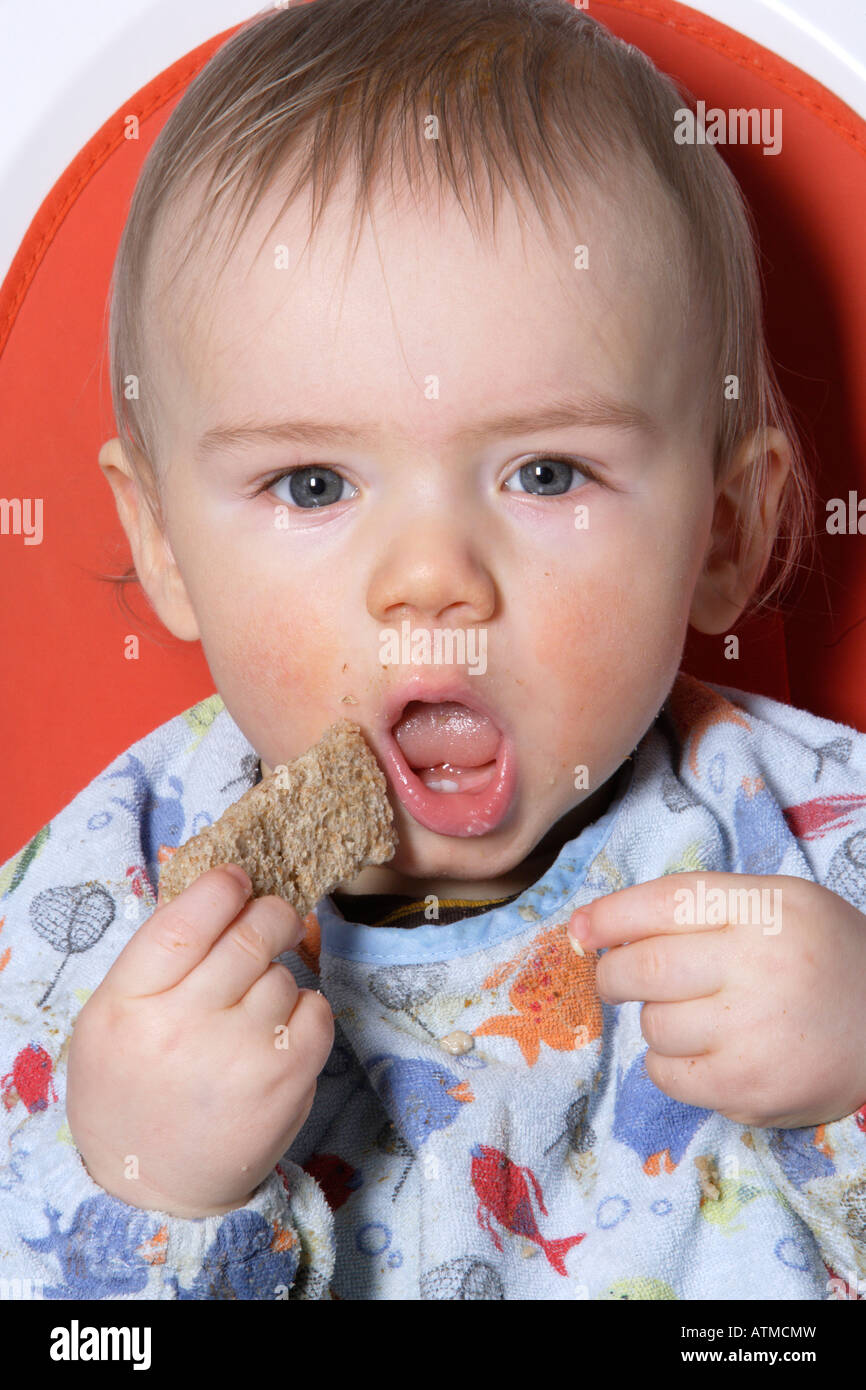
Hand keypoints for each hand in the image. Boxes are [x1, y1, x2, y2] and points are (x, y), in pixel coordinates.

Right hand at [66, 865, 333, 1216]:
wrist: (150, 1183)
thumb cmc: (134, 1082)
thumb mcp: (114, 1014)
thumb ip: (158, 954)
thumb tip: (221, 886)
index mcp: (127, 1004)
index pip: (184, 923)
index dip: (220, 888)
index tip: (237, 878)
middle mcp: (181, 1028)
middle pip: (247, 937)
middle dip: (269, 914)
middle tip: (273, 916)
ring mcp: (238, 1056)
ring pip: (284, 973)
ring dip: (277, 975)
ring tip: (252, 1007)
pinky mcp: (286, 1080)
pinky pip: (316, 1008)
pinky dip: (305, 1010)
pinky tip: (277, 1032)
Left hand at [568, 873, 865, 1128]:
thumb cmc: (822, 958)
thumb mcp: (779, 903)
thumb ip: (697, 905)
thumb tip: (592, 926)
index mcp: (764, 910)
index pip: (663, 902)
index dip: (609, 915)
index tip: (581, 929)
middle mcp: (758, 968)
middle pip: (642, 968)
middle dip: (613, 974)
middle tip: (618, 978)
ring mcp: (753, 1034)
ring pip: (652, 1025)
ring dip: (655, 1019)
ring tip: (695, 1014)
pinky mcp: (748, 1090)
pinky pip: (666, 1074)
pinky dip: (668, 1063)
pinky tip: (704, 1050)